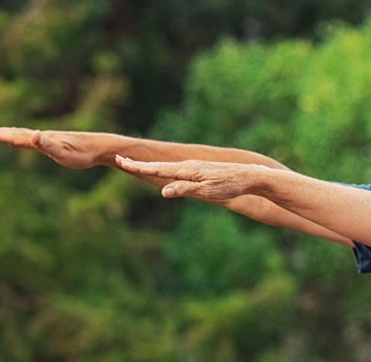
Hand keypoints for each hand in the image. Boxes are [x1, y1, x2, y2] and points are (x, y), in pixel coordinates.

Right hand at [0, 125, 112, 169]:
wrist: (99, 147)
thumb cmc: (82, 153)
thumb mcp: (63, 152)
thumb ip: (47, 144)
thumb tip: (33, 134)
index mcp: (41, 139)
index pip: (16, 136)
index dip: (1, 135)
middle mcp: (43, 136)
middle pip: (17, 133)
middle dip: (0, 132)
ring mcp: (49, 138)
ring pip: (25, 134)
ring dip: (10, 133)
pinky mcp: (56, 142)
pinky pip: (35, 139)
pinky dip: (24, 137)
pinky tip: (27, 138)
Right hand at [114, 157, 269, 201]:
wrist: (250, 176)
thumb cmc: (230, 186)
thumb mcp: (207, 192)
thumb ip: (185, 190)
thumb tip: (163, 192)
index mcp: (186, 170)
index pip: (157, 169)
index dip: (138, 166)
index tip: (120, 160)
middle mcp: (188, 166)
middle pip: (159, 166)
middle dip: (139, 164)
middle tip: (120, 159)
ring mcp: (195, 167)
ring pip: (168, 167)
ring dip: (150, 166)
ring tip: (134, 165)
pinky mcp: (201, 171)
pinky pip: (177, 170)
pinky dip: (164, 169)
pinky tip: (163, 172)